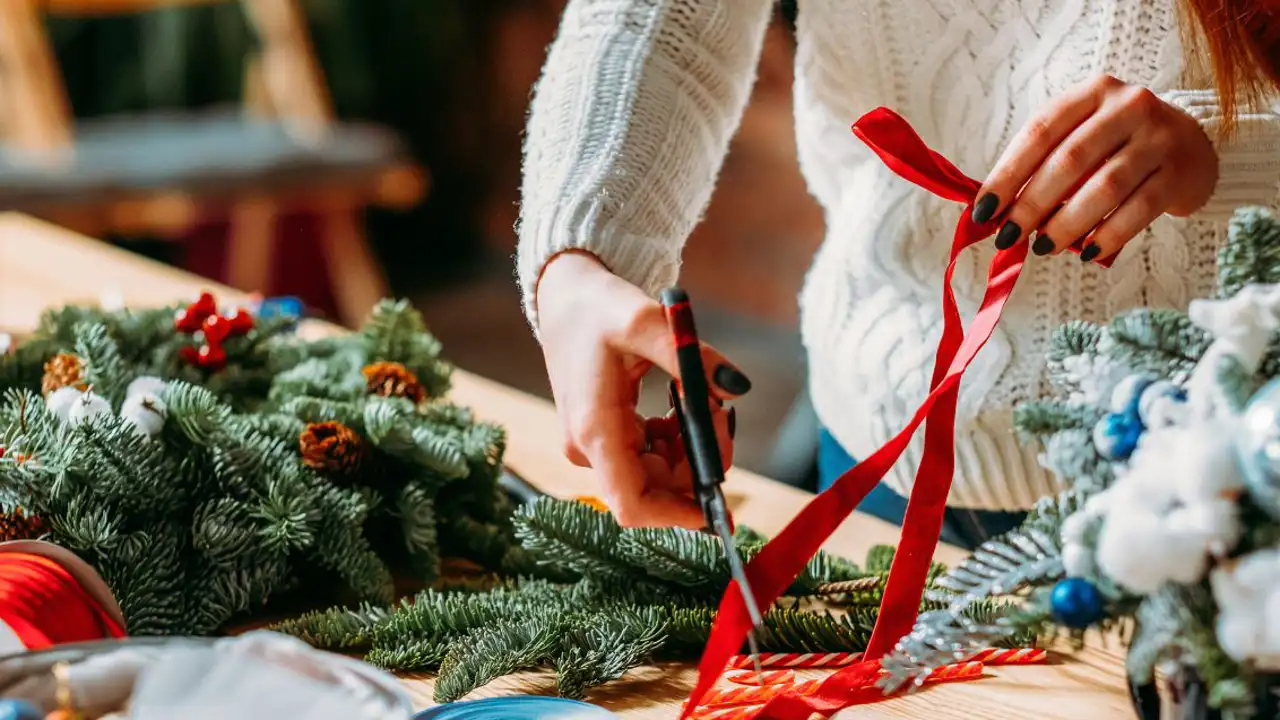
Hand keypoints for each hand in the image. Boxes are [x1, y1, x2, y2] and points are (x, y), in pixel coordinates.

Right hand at [535, 251, 749, 527]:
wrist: (563, 295)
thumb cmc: (596, 306)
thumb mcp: (644, 321)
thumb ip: (692, 357)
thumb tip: (736, 388)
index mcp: (594, 430)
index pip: (633, 505)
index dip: (677, 516)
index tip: (719, 503)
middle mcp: (590, 447)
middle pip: (655, 489)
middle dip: (698, 463)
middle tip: (722, 415)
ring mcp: (595, 444)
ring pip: (657, 472)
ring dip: (691, 447)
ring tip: (704, 398)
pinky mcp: (603, 435)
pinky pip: (649, 455)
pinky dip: (676, 438)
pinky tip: (683, 403)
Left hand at [973, 74, 1217, 262]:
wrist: (1193, 146)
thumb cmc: (1118, 146)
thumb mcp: (1081, 138)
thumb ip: (1043, 165)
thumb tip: (995, 211)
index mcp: (1092, 93)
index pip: (1040, 132)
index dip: (1007, 174)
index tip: (983, 211)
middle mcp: (1128, 106)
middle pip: (1069, 160)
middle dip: (1032, 204)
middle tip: (1008, 237)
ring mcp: (1158, 137)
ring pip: (1104, 187)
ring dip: (1067, 223)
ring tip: (1043, 247)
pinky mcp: (1179, 171)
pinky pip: (1138, 209)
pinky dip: (1109, 235)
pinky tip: (1088, 252)